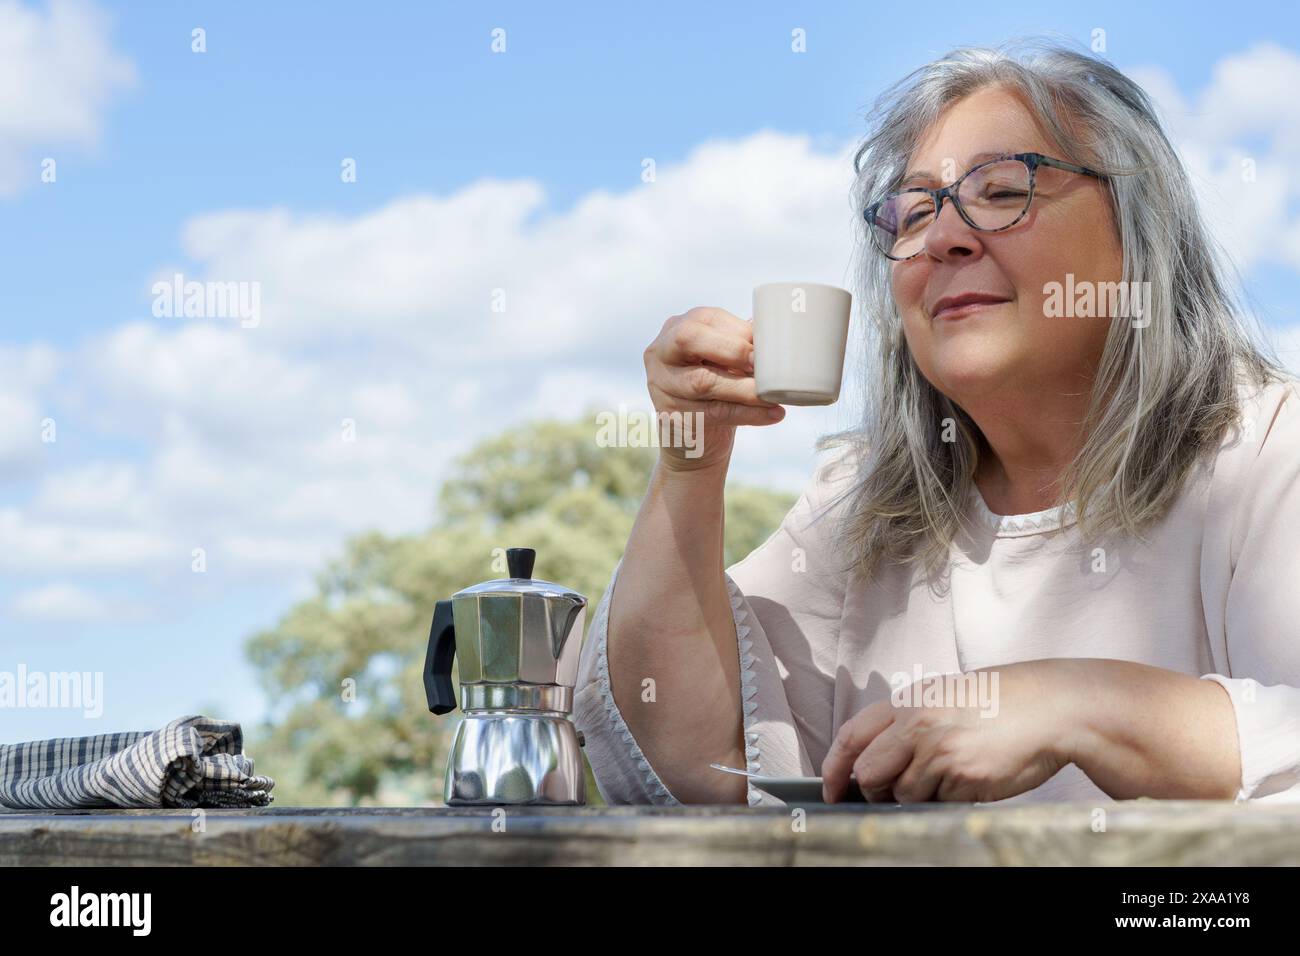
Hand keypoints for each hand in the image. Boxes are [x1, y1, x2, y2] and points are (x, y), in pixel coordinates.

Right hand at [644, 307, 784, 472]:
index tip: (770, 345)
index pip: (706, 319)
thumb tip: (780, 331)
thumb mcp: (724, 360)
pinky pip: (713, 412)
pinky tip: (772, 414)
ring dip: (745, 388)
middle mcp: (660, 352)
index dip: (740, 331)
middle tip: (765, 365)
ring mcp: (661, 385)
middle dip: (733, 350)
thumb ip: (743, 344)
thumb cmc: (716, 389)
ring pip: (703, 381)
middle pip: (690, 340)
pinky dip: (747, 414)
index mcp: (677, 328)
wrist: (694, 437)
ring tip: (775, 394)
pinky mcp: (670, 417)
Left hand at [820, 661, 1081, 802]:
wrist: (1050, 708)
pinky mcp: (964, 777)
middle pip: (868, 774)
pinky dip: (947, 800)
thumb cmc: (999, 703)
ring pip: (903, 795)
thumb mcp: (942, 698)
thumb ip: (906, 725)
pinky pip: (938, 803)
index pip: (851, 737)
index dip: (833, 769)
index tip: (829, 790)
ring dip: (917, 797)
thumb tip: (872, 766)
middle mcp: (917, 725)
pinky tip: (969, 779)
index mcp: (908, 702)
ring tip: (948, 776)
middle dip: (872, 792)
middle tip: (890, 794)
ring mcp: (940, 752)